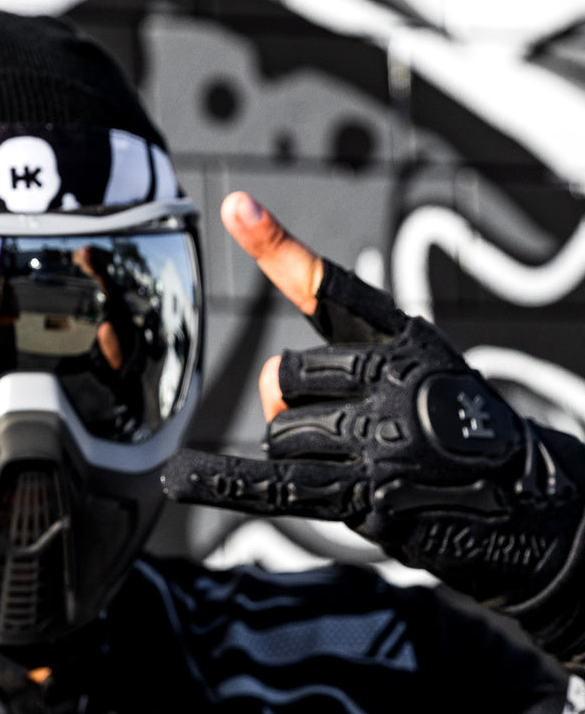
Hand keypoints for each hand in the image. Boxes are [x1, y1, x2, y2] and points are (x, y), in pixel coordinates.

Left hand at [162, 192, 584, 662]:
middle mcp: (390, 377)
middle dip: (300, 411)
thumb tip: (270, 386)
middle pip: (284, 381)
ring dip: (304, 459)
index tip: (235, 205)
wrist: (533, 508)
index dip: (278, 245)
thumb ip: (337, 371)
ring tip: (366, 469)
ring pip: (280, 434)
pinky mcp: (365, 492)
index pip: (331, 287)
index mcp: (401, 339)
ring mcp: (379, 434)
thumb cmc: (459, 437)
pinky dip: (222, 483)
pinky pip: (275, 483)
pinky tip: (179, 478)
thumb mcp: (419, 377)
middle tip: (358, 435)